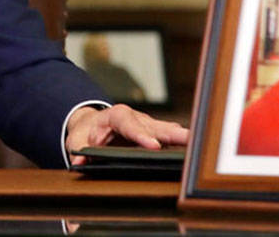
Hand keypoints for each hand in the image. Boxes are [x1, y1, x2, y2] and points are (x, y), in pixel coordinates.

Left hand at [64, 104, 188, 164]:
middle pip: (156, 127)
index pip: (129, 124)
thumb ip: (79, 152)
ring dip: (183, 139)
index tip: (153, 146)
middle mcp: (136, 118)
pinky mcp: (155, 134)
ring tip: (200, 147)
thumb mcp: (77, 141)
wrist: (91, 124)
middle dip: (173, 135)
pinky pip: (170, 138)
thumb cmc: (87, 133)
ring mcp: (148, 125)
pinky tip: (196, 152)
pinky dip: (183, 144)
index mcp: (116, 116)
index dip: (141, 135)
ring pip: (167, 131)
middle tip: (190, 141)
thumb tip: (79, 162)